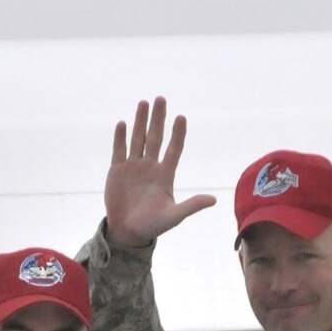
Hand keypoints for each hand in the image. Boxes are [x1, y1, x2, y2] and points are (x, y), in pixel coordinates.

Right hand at [105, 97, 215, 249]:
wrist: (128, 232)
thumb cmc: (153, 225)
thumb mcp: (174, 216)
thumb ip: (192, 206)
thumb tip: (214, 200)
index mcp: (165, 175)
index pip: (174, 149)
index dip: (178, 134)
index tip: (181, 117)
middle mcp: (150, 167)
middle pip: (155, 138)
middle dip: (158, 119)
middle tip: (161, 99)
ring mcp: (133, 167)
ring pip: (138, 139)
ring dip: (140, 121)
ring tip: (143, 103)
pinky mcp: (117, 171)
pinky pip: (119, 150)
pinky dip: (121, 138)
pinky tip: (123, 124)